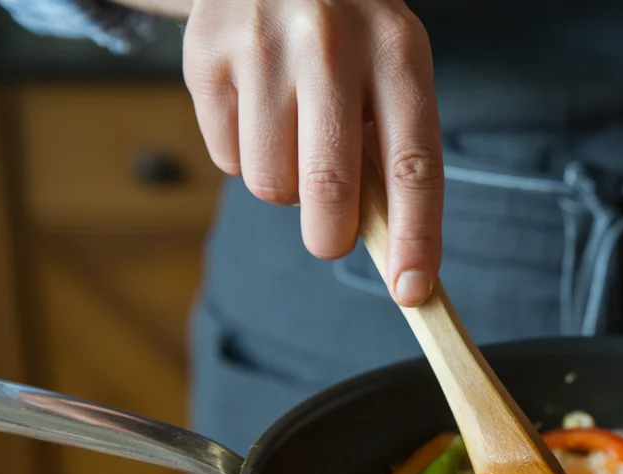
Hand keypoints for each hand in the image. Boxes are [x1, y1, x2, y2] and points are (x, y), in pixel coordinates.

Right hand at [183, 0, 441, 304]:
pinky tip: (259, 113)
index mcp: (396, 53)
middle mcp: (330, 46)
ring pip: (270, 185)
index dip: (416, 236)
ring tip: (294, 139)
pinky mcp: (206, 57)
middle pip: (330, 189)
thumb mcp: (392, 71)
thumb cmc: (352, 36)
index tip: (413, 289)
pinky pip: (226, 159)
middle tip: (330, 235)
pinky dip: (244, 158)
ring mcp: (262, 48)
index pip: (414, 166)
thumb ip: (393, 151)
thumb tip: (393, 251)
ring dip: (286, 188)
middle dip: (331, 235)